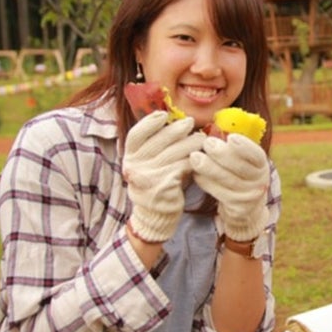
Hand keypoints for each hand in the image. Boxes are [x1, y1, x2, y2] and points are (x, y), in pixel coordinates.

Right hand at [122, 109, 203, 243]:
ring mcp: (148, 176)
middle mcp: (135, 166)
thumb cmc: (156, 186)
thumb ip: (154, 149)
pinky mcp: (164, 185)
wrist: (156, 216)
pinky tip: (202, 156)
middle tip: (191, 122)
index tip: (163, 114)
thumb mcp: (148, 166)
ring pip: (174, 152)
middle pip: (158, 141)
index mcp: (129, 158)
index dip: (149, 123)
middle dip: (177, 129)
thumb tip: (173, 125)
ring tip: (202, 138)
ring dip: (191, 143)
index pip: (136, 135)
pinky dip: (194, 160)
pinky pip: (183, 166)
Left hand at [189, 131, 270, 245]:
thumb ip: (230, 146)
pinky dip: (206, 182)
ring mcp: (249, 196)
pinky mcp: (237, 208)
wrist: (246, 206)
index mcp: (261, 164)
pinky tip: (195, 174)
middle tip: (207, 143)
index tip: (231, 137)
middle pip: (241, 168)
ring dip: (210, 168)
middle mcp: (259, 181)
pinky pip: (219, 193)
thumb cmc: (237, 173)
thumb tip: (212, 126)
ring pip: (228, 180)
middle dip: (223, 155)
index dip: (244, 146)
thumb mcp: (241, 160)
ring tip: (195, 157)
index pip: (256, 155)